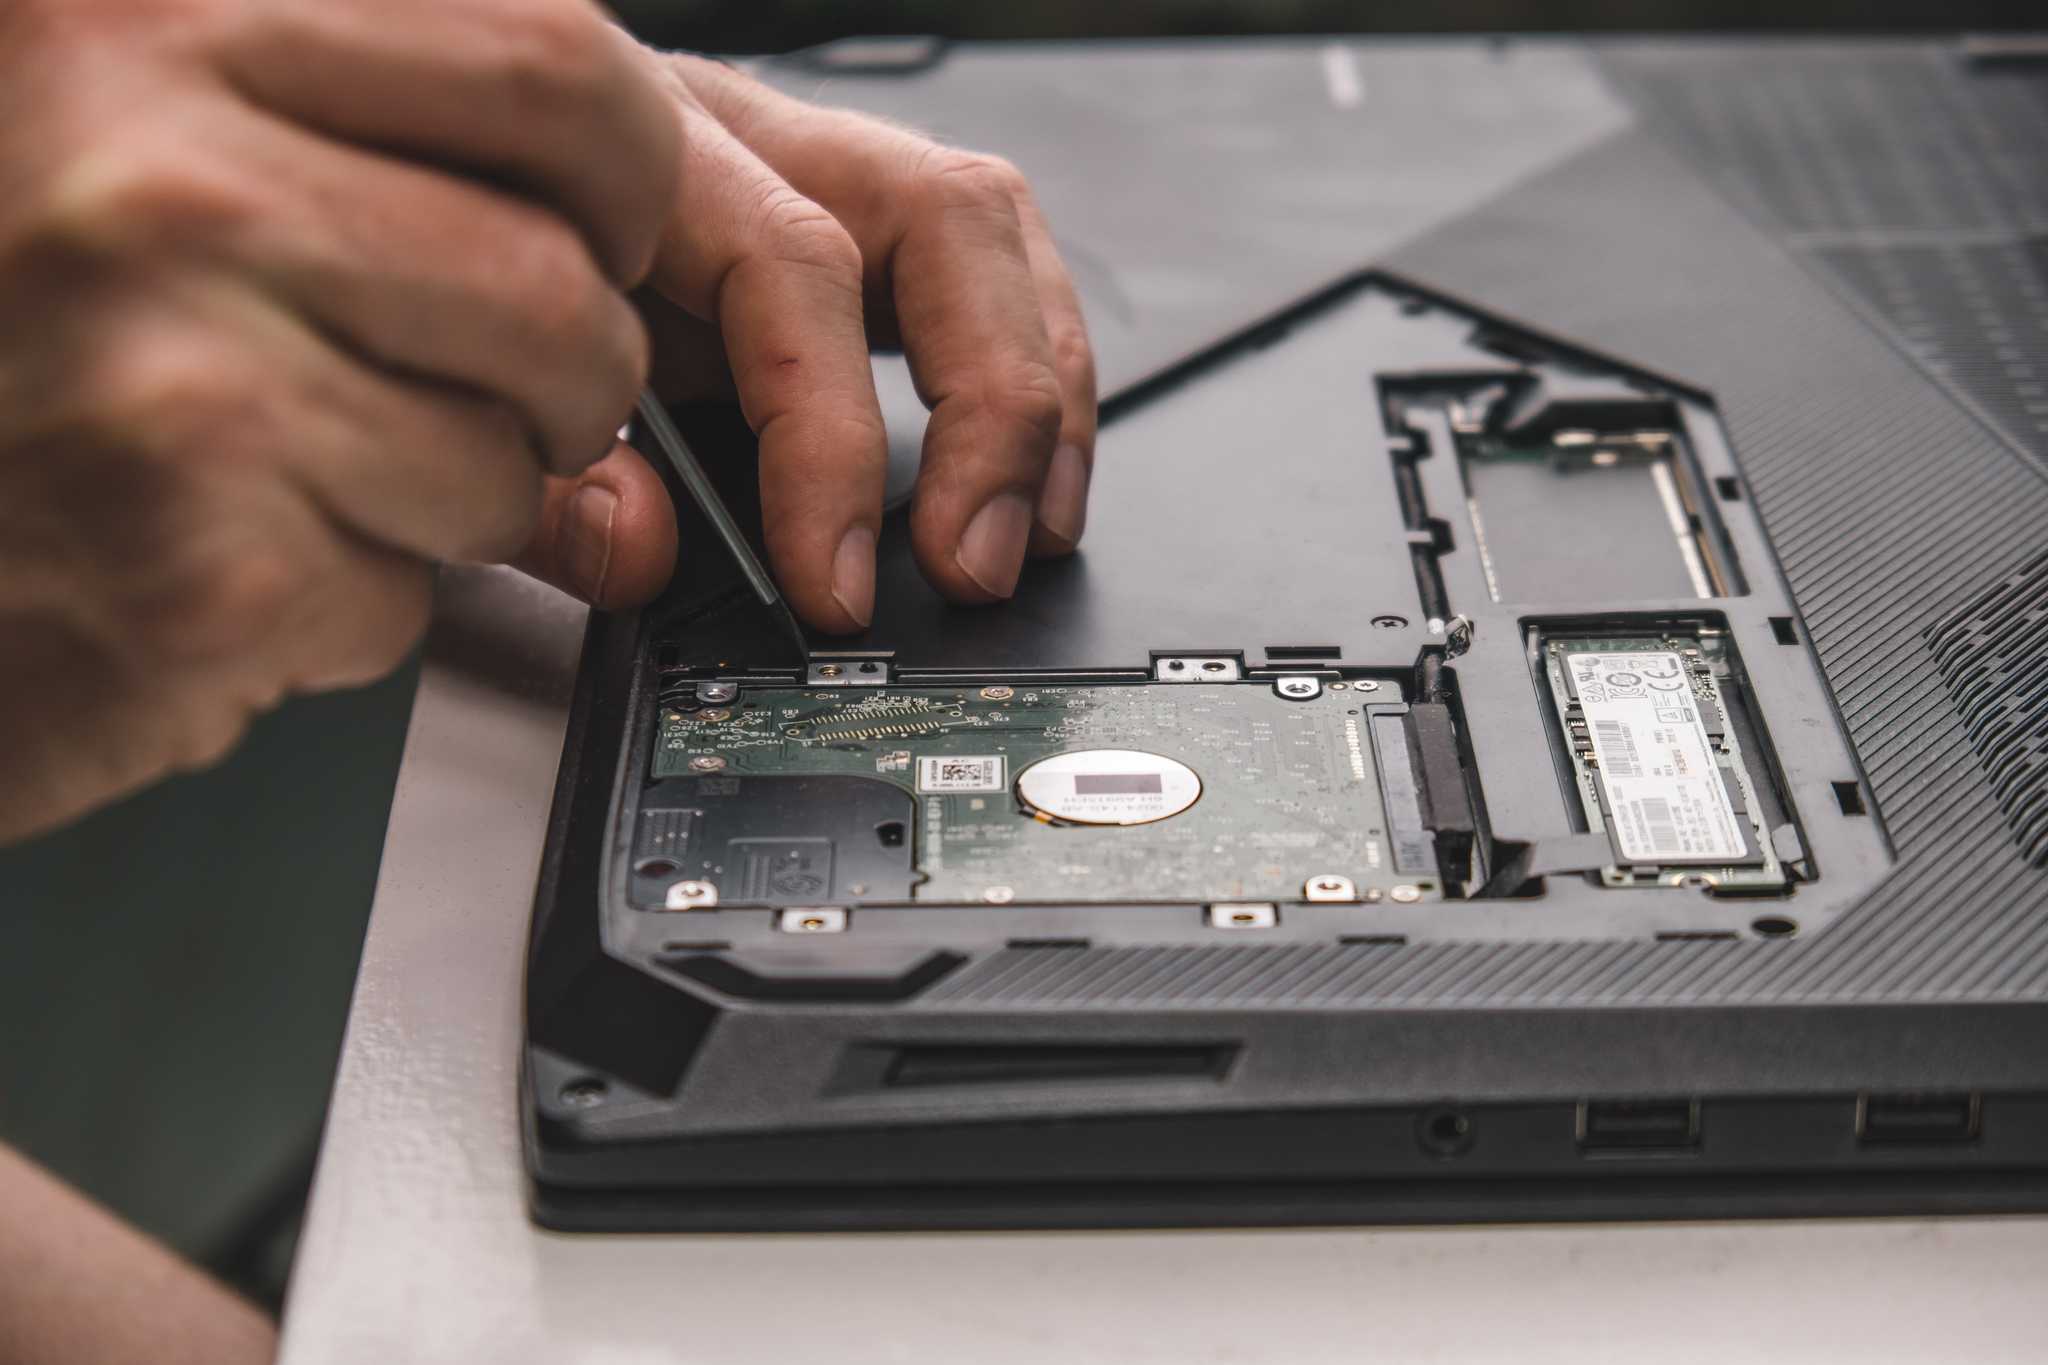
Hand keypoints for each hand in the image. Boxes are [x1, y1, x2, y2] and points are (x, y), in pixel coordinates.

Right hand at [0, 0, 676, 839]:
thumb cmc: (16, 343)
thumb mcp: (163, 152)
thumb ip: (390, 146)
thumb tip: (703, 213)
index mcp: (149, 14)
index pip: (553, 55)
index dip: (621, 173)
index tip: (599, 229)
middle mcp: (150, 172)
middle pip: (559, 280)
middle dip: (578, 372)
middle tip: (506, 397)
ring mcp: (171, 368)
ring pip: (512, 453)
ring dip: (468, 496)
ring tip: (326, 476)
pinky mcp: (194, 557)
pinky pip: (413, 590)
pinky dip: (360, 598)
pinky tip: (234, 558)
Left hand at [521, 51, 1098, 632]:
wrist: (430, 179)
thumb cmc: (466, 281)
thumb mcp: (466, 391)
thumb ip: (538, 484)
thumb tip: (645, 554)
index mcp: (641, 154)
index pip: (791, 267)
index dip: (830, 440)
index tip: (833, 579)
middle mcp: (748, 133)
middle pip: (944, 215)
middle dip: (990, 410)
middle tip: (973, 560)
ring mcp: (815, 159)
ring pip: (990, 228)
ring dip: (1035, 393)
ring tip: (1028, 530)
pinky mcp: (853, 210)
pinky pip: (987, 266)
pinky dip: (1025, 377)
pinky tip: (1023, 476)